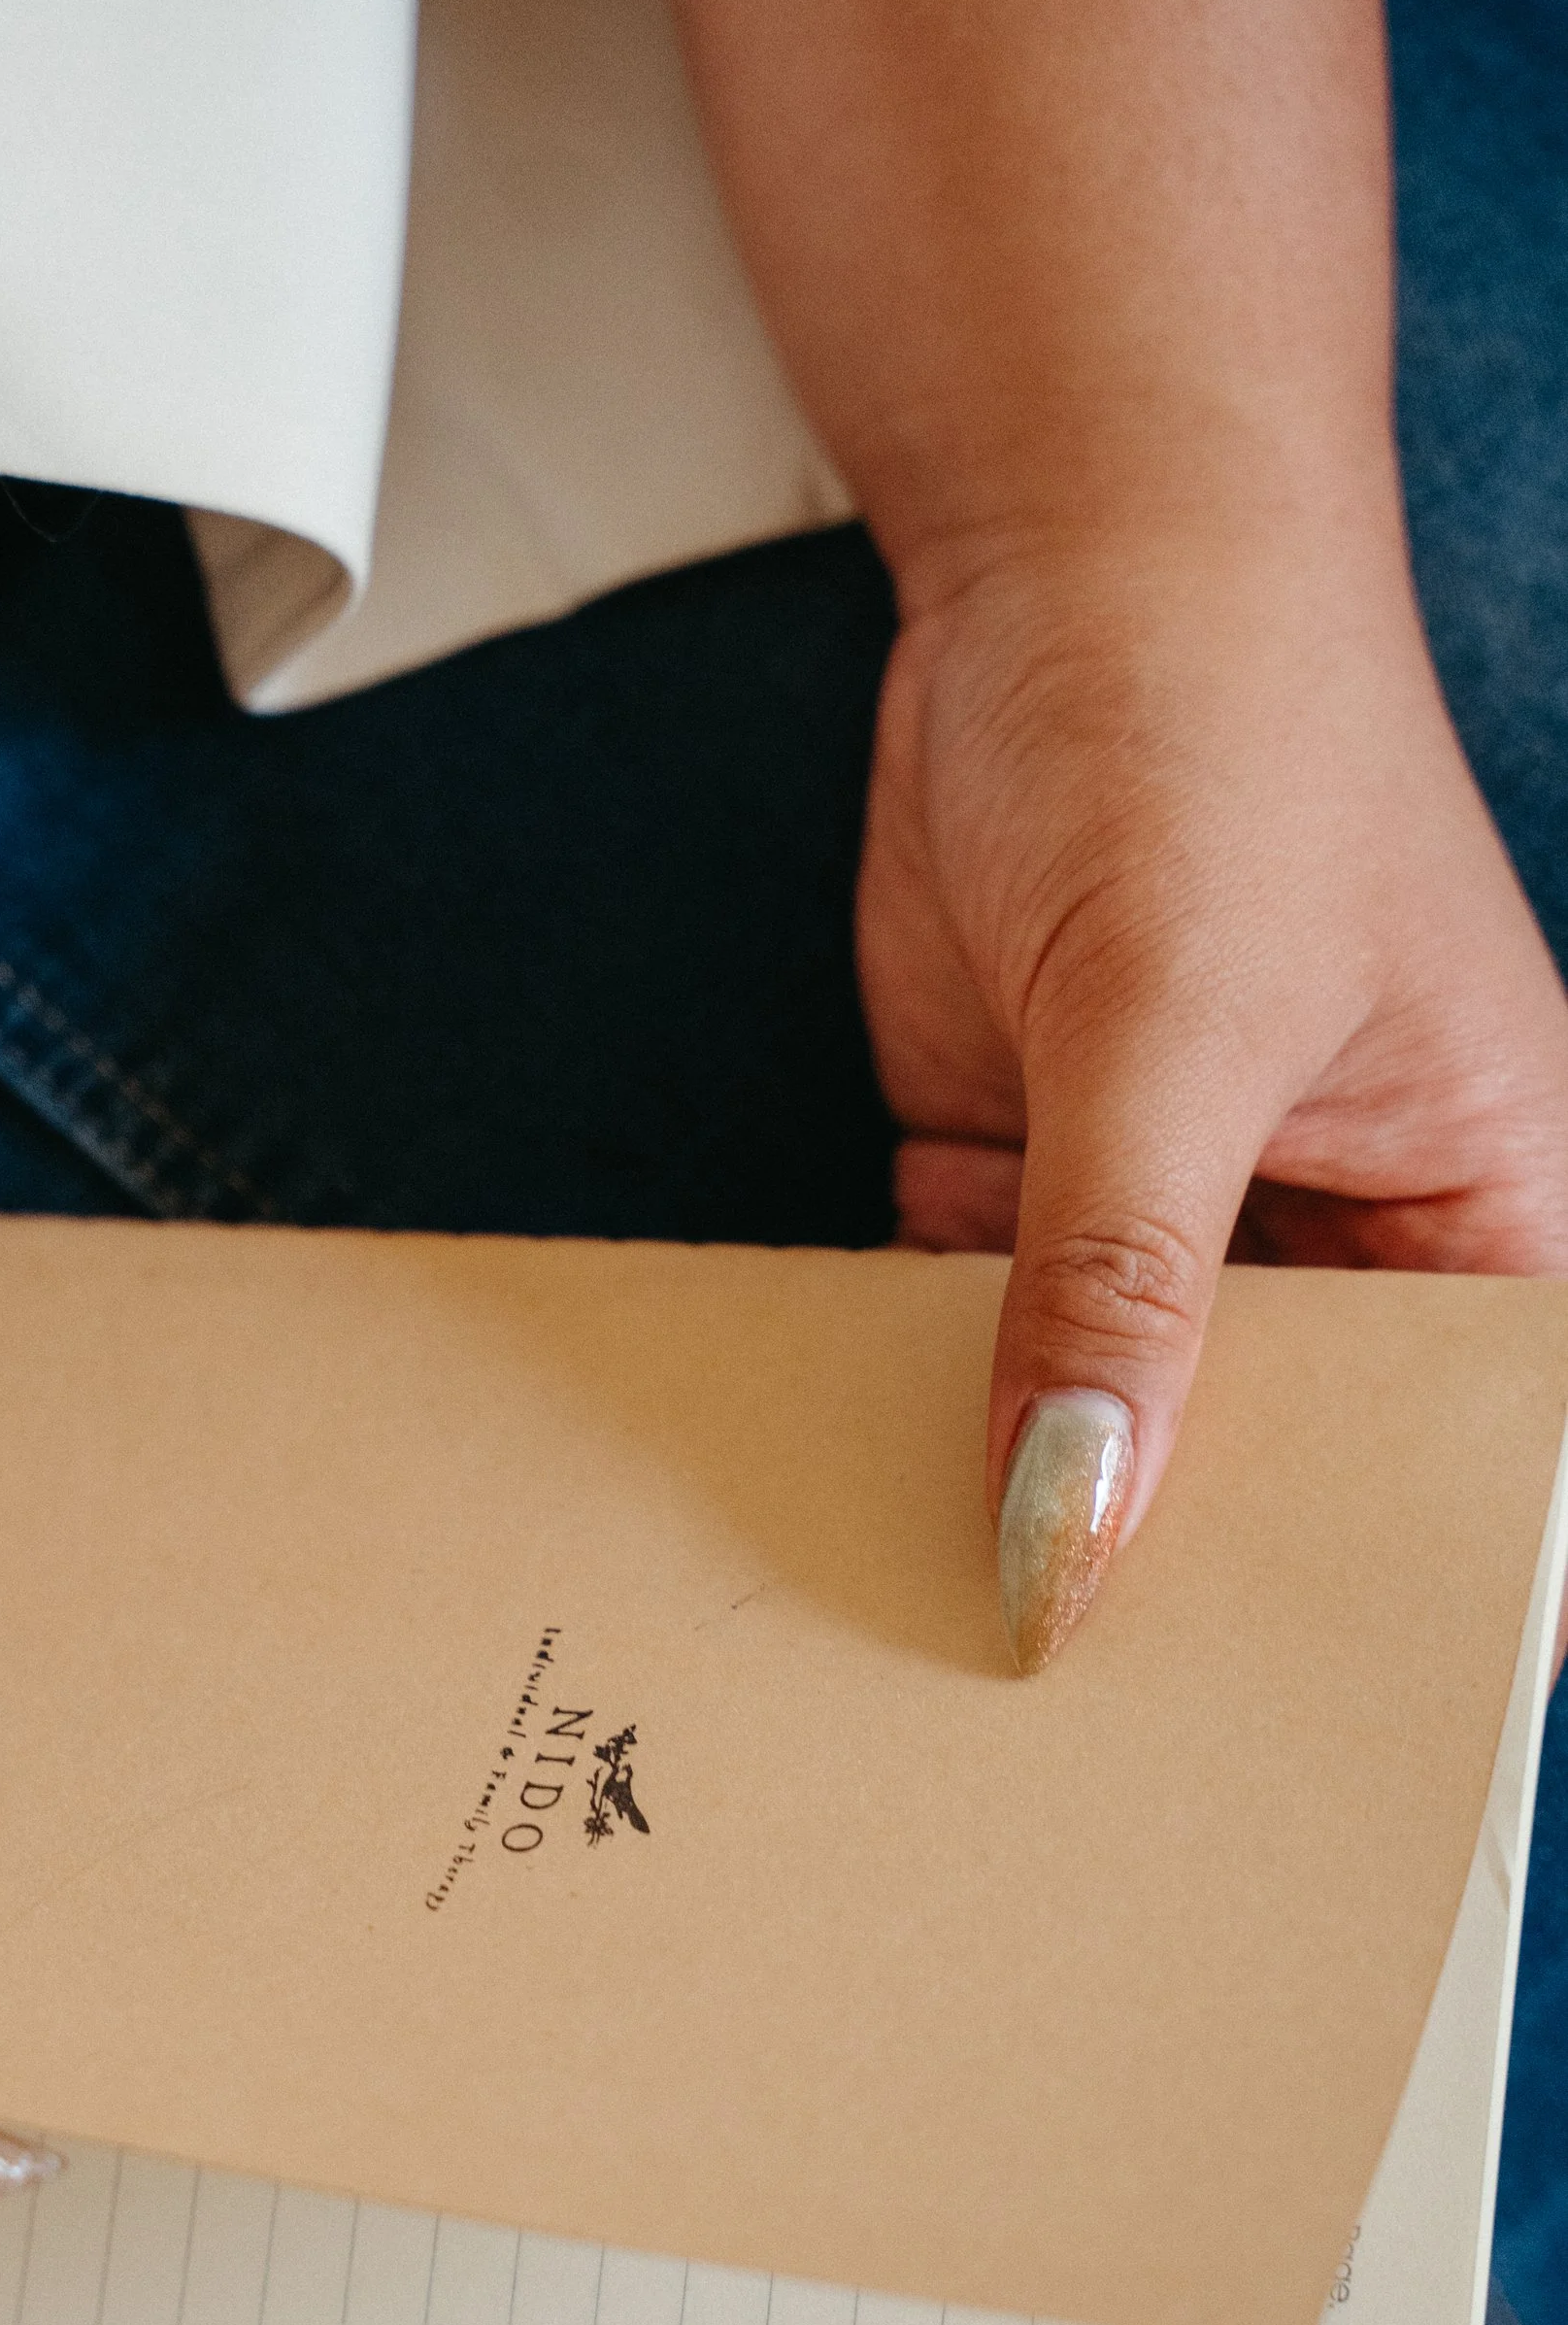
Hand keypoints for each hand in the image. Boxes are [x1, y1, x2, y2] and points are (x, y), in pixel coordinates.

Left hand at [861, 529, 1567, 1658]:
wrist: (1067, 554)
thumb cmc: (1222, 725)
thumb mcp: (1181, 1027)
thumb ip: (1121, 1292)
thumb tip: (1066, 1540)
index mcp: (1488, 1213)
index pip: (1472, 1474)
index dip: (1397, 1615)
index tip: (1284, 1770)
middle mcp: (1339, 1239)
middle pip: (1265, 1472)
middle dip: (1171, 1580)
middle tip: (1047, 1743)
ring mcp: (1170, 1215)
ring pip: (1098, 1418)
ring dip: (1018, 1501)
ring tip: (916, 1662)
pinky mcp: (1022, 1178)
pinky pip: (966, 1337)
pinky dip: (909, 1397)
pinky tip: (836, 1487)